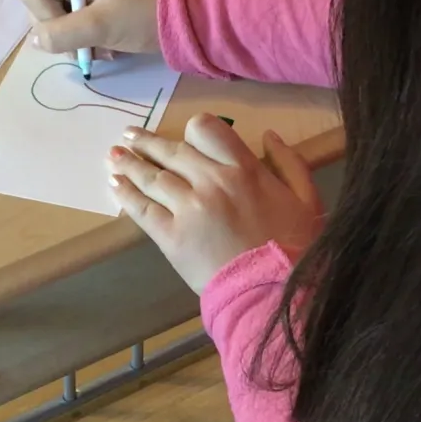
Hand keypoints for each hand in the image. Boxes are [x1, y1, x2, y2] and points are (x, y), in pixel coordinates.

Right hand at [19, 0, 161, 57]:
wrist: (191, 18)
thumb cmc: (143, 16)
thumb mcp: (99, 26)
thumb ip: (60, 34)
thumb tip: (35, 42)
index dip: (44, 17)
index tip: (72, 30)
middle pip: (46, 9)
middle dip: (64, 34)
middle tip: (90, 46)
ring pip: (64, 22)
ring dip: (81, 42)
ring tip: (106, 49)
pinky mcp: (107, 6)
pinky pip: (83, 26)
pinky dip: (93, 40)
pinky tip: (112, 48)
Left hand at [107, 114, 323, 293]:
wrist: (273, 291)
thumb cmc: (295, 248)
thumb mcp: (306, 199)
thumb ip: (289, 163)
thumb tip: (269, 135)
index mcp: (243, 169)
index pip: (206, 130)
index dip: (192, 131)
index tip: (184, 136)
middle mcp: (211, 181)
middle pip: (172, 152)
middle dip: (148, 142)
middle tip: (129, 135)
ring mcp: (189, 208)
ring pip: (153, 177)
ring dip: (130, 164)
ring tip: (114, 156)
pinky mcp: (172, 237)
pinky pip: (143, 210)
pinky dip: (127, 195)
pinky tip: (115, 185)